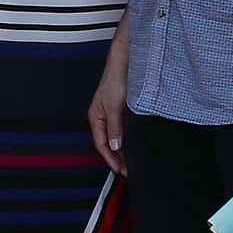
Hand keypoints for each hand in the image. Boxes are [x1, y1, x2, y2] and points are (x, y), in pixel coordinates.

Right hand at [87, 54, 128, 177]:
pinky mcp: (123, 109)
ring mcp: (113, 113)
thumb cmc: (115, 79)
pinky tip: (136, 144)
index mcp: (96, 117)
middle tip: (129, 170)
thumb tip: (115, 146)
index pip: (101, 144)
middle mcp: (103, 117)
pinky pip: (124, 129)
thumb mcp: (115, 106)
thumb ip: (115, 127)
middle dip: (118, 157)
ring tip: (134, 161)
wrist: (125, 61)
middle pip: (109, 143)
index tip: (121, 170)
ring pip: (117, 137)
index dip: (111, 159)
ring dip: (124, 149)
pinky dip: (129, 139)